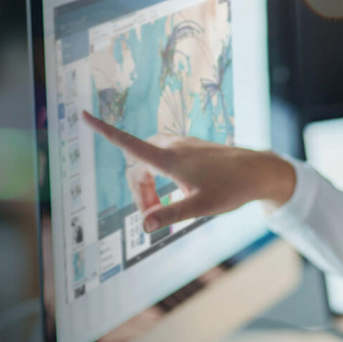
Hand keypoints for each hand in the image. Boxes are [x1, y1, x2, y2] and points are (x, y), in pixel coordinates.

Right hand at [81, 111, 294, 232]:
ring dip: (148, 185)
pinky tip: (179, 194)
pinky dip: (161, 178)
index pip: (128, 143)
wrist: (259, 171)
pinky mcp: (190, 148)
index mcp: (169, 158)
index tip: (83, 116)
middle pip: (137, 165)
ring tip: (163, 208)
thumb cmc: (232, 189)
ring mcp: (182, 145)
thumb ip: (170, 215)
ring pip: (150, 162)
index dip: (104, 131)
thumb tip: (143, 226)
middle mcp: (172, 147)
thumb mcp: (200, 207)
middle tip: (152, 217)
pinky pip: (163, 159)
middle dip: (138, 191)